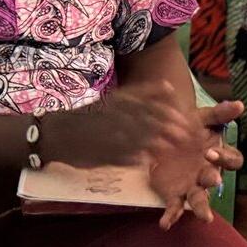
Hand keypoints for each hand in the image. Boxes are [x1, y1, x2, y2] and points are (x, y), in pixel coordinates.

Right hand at [42, 80, 199, 168]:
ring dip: (159, 144)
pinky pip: (126, 157)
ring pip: (142, 140)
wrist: (58, 133)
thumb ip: (144, 92)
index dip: (174, 114)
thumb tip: (169, 85)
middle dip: (172, 130)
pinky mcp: (104, 154)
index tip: (188, 121)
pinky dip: (139, 158)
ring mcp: (111, 135)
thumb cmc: (93, 115)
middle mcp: (118, 115)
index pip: (155, 105)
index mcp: (122, 100)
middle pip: (152, 122)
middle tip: (186, 137)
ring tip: (170, 149)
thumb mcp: (117, 98)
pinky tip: (147, 161)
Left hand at [154, 100, 246, 230]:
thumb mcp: (203, 118)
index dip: (224, 158)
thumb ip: (220, 113)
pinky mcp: (175, 195)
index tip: (210, 151)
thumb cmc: (189, 127)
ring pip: (200, 200)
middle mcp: (208, 173)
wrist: (163, 135)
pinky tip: (164, 224)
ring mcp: (192, 186)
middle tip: (211, 180)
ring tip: (205, 218)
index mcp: (218, 154)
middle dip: (213, 181)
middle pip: (216, 181)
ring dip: (202, 208)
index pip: (232, 160)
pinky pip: (175, 208)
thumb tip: (240, 104)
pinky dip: (171, 216)